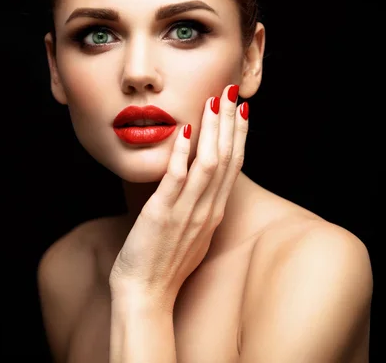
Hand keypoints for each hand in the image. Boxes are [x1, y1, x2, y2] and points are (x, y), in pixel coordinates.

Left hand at [109, 84, 248, 311]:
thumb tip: (197, 183)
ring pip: (208, 164)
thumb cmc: (164, 263)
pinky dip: (182, 153)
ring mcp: (187, 212)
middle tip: (230, 92)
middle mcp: (207, 210)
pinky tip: (184, 129)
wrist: (146, 295)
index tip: (240, 109)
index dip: (238, 135)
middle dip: (230, 123)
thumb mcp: (191, 232)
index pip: (233, 166)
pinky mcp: (162, 215)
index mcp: (214, 212)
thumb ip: (197, 206)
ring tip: (214, 101)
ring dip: (212, 130)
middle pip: (226, 159)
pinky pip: (176, 180)